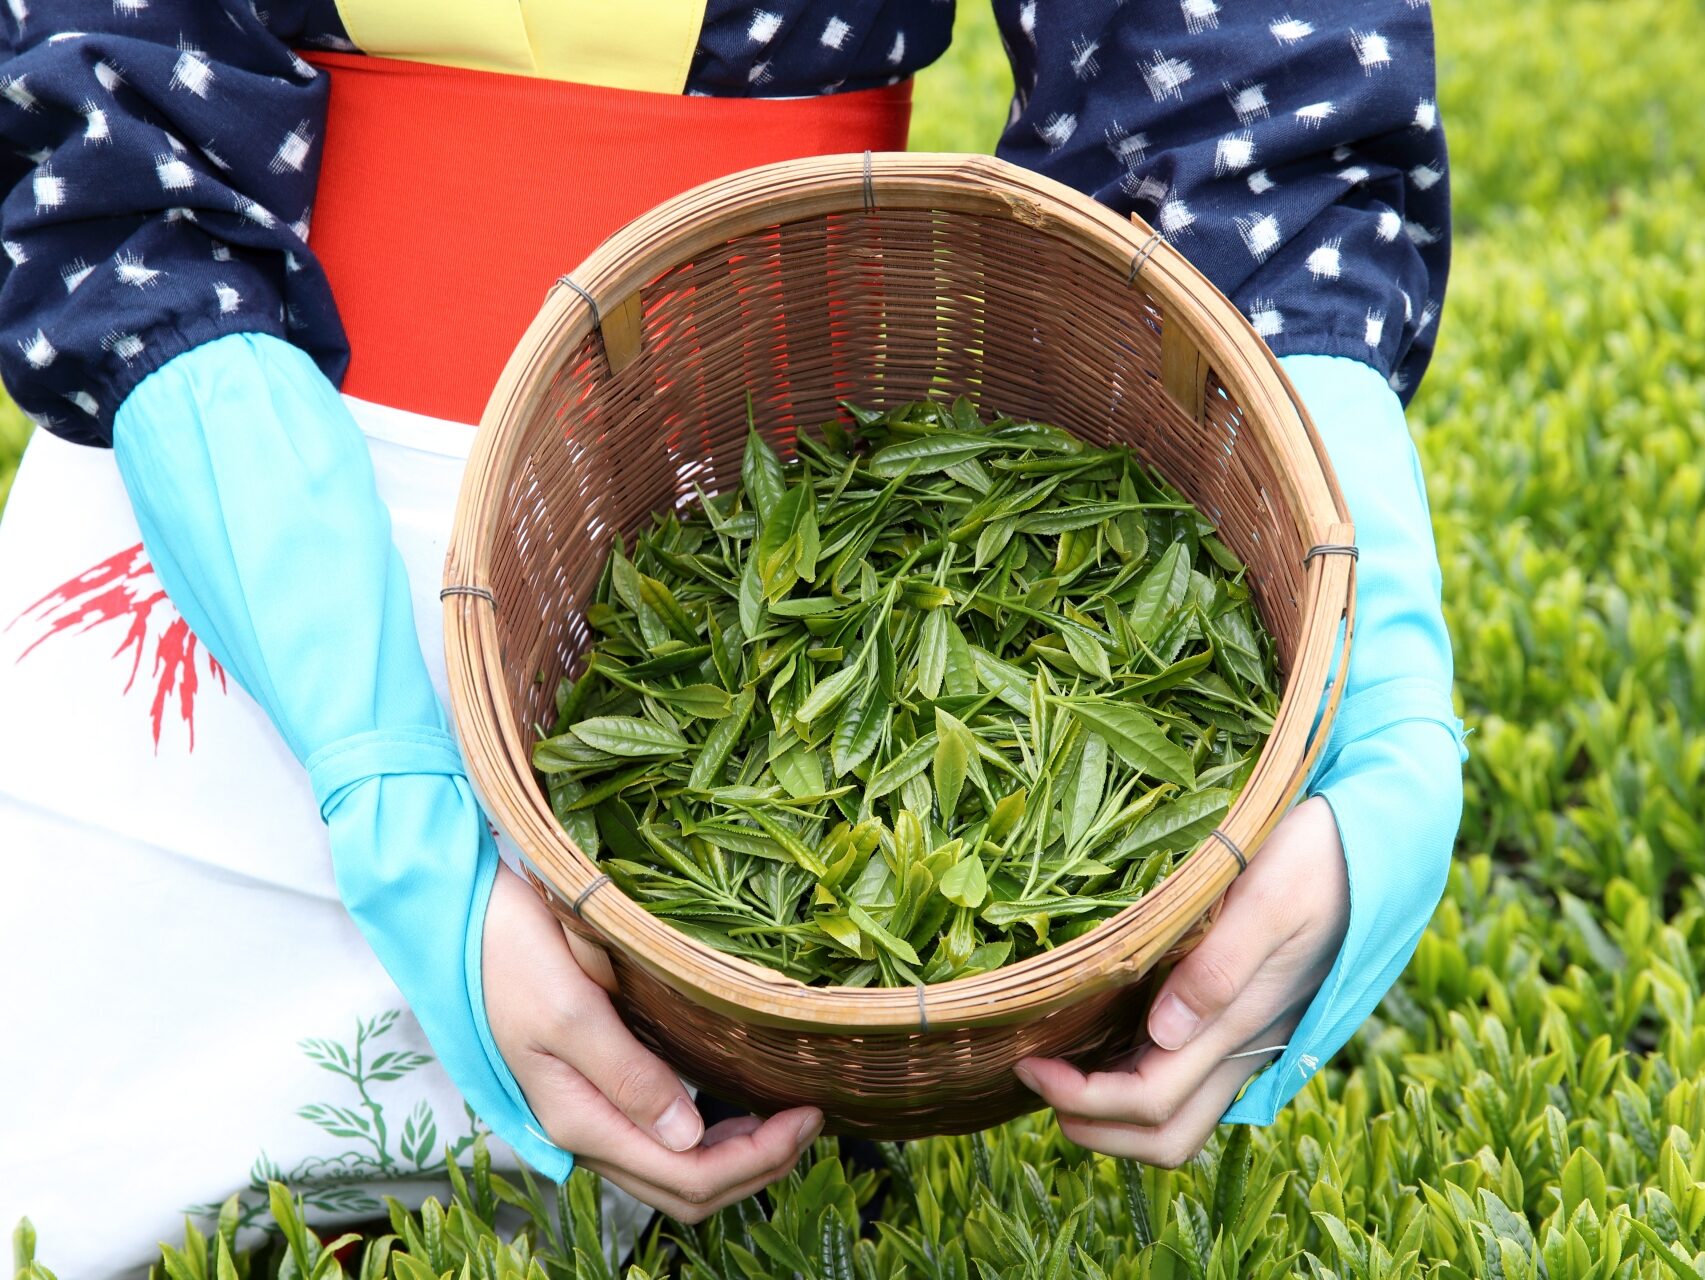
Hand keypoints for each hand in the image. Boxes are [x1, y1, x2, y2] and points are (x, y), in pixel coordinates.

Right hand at [483, 864, 822, 1220]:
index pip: (685, 1178)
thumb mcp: (571, 1010)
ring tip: (783, 1114)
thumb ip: (628, 1075)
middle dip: (756, 1165)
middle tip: (810, 1118)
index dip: (757, 1159)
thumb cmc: (509, 953)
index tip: (808, 1114)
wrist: (456, 918)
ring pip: (672, 1170)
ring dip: (734, 1156)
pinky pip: (656, 1137)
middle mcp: (584, 1129)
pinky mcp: (589, 1087)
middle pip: (683, 1189)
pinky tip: (732, 1103)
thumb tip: (688, 1136)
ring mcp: (585, 1112)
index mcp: (580, 1120)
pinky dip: (705, 1134)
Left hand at [1014, 797, 1348, 1165]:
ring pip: (1174, 1116)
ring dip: (1109, 1111)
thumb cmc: (1316, 860)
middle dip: (1090, 1127)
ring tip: (1053, 1062)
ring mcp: (1243, 1039)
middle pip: (1162, 1134)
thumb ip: (1218, 967)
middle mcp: (1241, 1048)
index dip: (1082, 1101)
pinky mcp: (1240, 1018)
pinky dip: (1130, 1079)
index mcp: (1240, 1026)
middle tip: (1032, 1074)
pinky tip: (1095, 1036)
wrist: (1373, 843)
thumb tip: (1163, 1033)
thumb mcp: (1267, 897)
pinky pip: (1183, 1078)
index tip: (1029, 1062)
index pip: (1152, 1104)